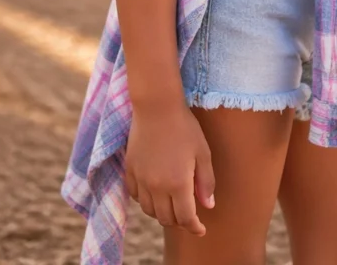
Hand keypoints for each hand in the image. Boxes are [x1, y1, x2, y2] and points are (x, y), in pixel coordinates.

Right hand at [125, 103, 214, 235]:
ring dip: (161, 212)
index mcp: (178, 183)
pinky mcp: (129, 170)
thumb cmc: (185, 127)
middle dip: (179, 220)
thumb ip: (206, 182)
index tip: (201, 229)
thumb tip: (207, 206)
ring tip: (171, 203)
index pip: (185, 218)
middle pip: (166, 218)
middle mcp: (157, 186)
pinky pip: (135, 196)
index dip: (195, 227)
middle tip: (187, 213)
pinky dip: (145, 199)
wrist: (157, 106)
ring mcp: (140, 179)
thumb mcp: (203, 153)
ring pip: (149, 210)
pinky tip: (154, 190)